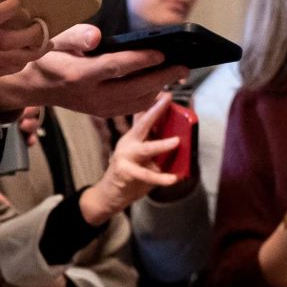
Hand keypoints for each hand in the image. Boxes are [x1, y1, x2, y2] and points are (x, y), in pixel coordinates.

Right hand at [0, 24, 184, 118]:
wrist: (35, 86)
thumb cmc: (46, 56)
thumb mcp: (52, 40)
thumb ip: (75, 36)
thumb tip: (97, 36)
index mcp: (77, 75)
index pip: (115, 68)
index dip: (140, 60)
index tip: (162, 52)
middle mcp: (90, 96)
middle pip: (132, 89)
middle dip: (161, 77)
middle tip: (184, 65)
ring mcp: (97, 108)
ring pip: (135, 102)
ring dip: (159, 88)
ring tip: (178, 72)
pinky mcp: (102, 112)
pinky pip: (131, 107)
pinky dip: (149, 97)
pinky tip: (161, 83)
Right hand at [79, 98, 184, 225]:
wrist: (109, 195)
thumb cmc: (129, 173)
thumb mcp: (139, 153)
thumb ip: (151, 141)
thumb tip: (176, 130)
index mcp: (133, 136)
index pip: (143, 114)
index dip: (155, 102)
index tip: (168, 91)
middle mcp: (128, 142)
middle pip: (142, 123)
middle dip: (156, 110)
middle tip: (168, 99)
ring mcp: (125, 157)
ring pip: (146, 149)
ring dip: (162, 144)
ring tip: (176, 141)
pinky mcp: (126, 172)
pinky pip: (147, 174)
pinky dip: (162, 177)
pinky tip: (174, 178)